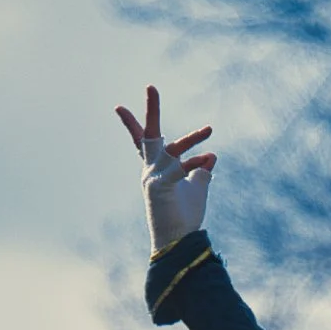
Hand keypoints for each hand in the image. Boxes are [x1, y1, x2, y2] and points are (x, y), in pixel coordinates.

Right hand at [116, 84, 215, 256]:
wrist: (177, 243)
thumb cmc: (184, 217)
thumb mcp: (197, 188)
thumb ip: (201, 171)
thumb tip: (212, 156)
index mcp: (155, 169)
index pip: (142, 142)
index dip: (132, 124)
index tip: (118, 106)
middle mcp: (151, 169)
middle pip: (148, 134)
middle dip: (150, 110)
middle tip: (151, 86)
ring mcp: (154, 176)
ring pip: (171, 147)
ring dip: (192, 138)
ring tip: (209, 129)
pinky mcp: (161, 185)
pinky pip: (179, 167)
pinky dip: (195, 163)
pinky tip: (208, 158)